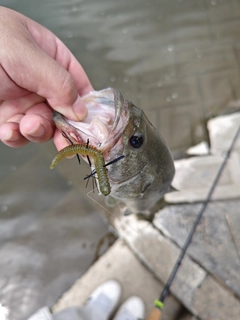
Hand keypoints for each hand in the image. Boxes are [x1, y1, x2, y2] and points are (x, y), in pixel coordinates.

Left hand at [0, 6, 92, 148]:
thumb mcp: (26, 54)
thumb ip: (58, 82)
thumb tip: (80, 111)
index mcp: (51, 59)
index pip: (79, 85)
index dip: (87, 107)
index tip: (91, 126)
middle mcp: (40, 83)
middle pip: (64, 113)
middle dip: (64, 128)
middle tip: (68, 142)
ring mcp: (23, 102)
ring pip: (43, 127)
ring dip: (38, 132)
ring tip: (27, 125)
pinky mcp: (6, 117)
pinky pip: (19, 135)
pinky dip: (16, 137)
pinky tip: (9, 129)